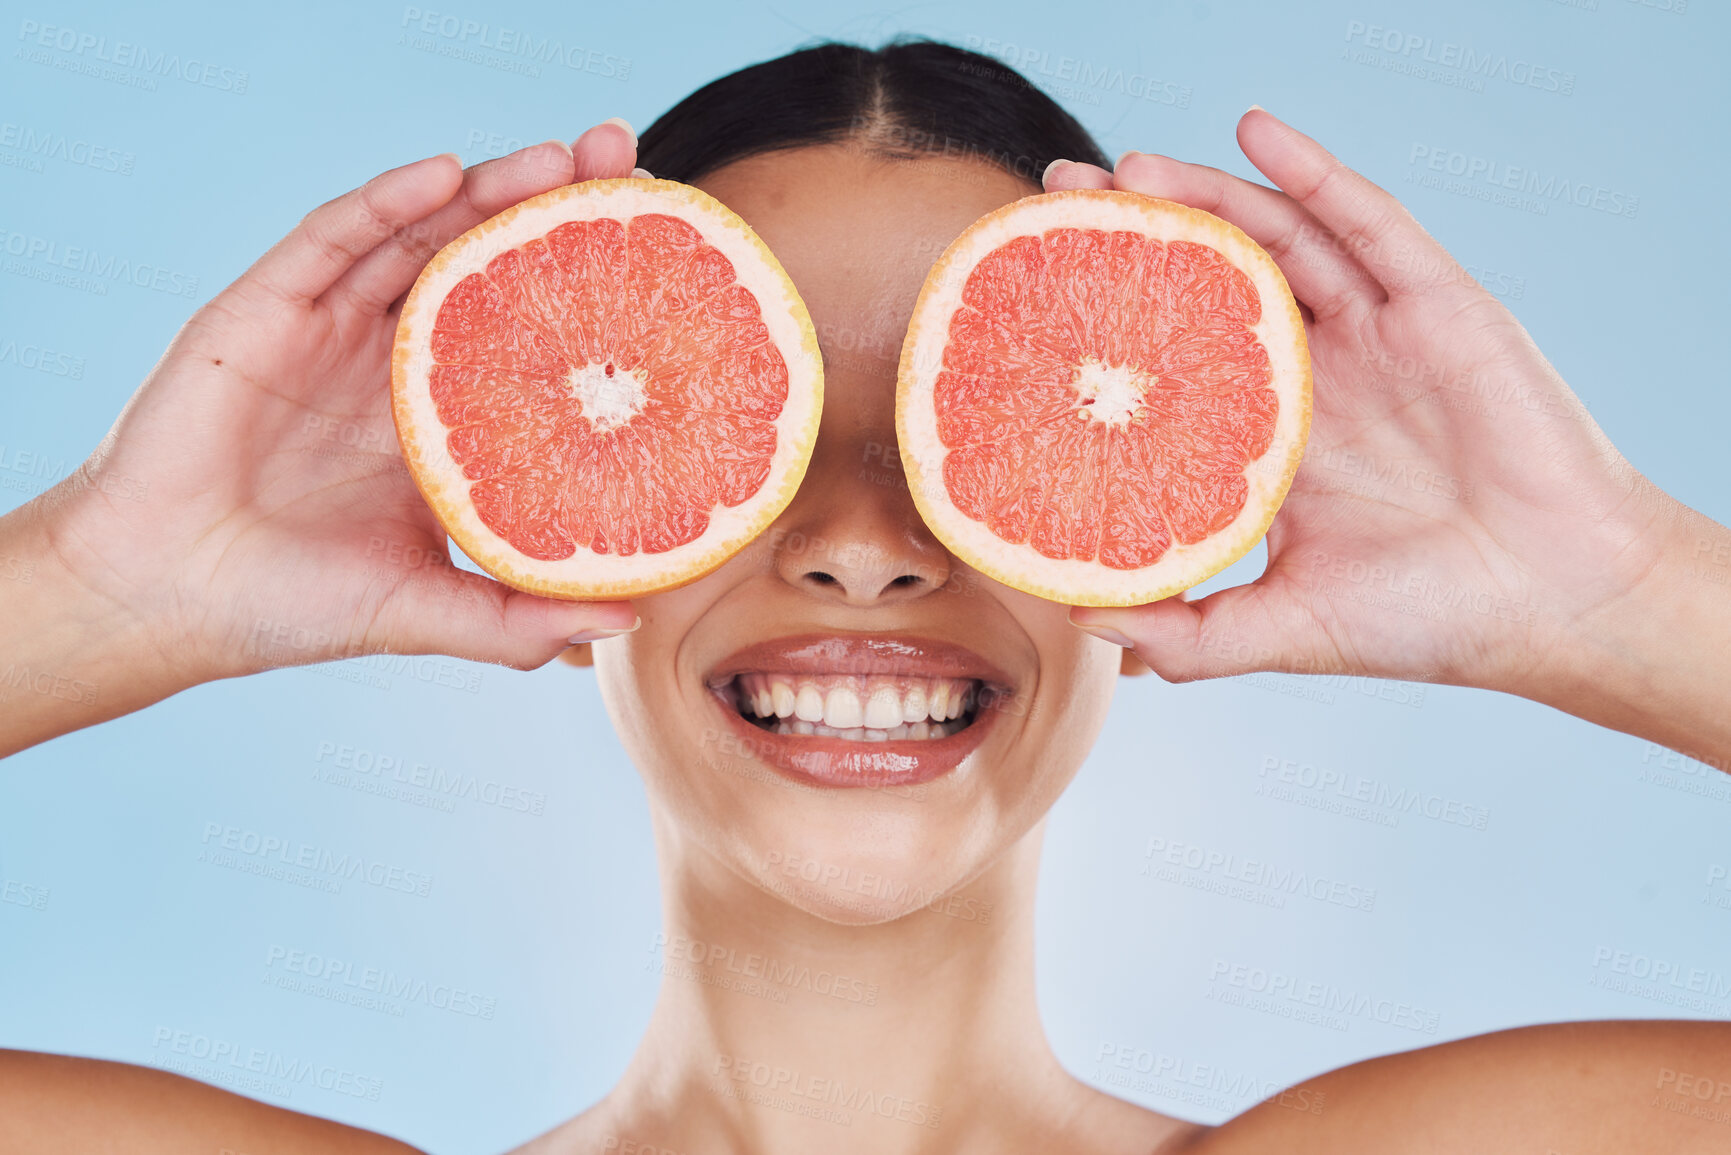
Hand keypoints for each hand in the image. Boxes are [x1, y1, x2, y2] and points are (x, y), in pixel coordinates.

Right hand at [24, 120, 643, 696]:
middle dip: (549, 211)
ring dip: (487, 190)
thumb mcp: (427, 608)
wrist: (167, 598)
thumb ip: (518, 620)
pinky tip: (444, 174)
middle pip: (484, 264)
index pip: (526, 332)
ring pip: (419, 236)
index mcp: (439, 419)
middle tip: (621, 166)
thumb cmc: (292, 605)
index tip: (663, 259)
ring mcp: (332, 328)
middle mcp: (393, 360)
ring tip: (557, 159)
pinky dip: (387, 201)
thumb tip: (628, 624)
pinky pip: (333, 237)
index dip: (586, 290)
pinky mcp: (267, 307)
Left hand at [1051, 108, 1688, 703]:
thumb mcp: (1288, 629)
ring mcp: (1375, 334)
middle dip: (1139, 235)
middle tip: (1061, 202)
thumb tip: (1089, 623)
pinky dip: (1313, 173)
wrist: (1556, 603)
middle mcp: (1318, 373)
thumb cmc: (1431, 620)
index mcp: (1276, 438)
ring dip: (1204, 193)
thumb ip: (1191, 635)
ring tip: (1128, 166)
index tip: (1038, 299)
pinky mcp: (1436, 304)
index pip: (1176, 358)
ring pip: (1277, 238)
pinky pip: (1369, 221)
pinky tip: (1254, 135)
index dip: (1112, 322)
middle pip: (1214, 279)